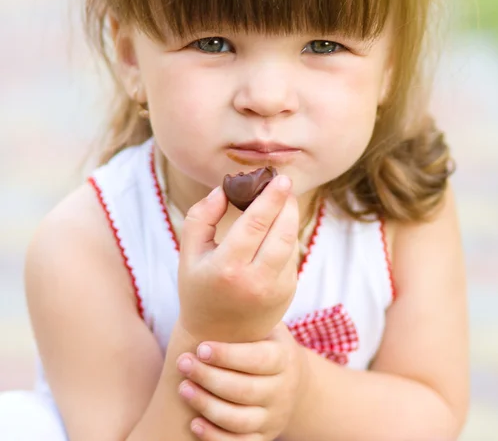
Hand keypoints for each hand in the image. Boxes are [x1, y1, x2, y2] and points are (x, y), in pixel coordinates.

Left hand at [176, 323, 304, 439]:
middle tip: (183, 363)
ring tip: (184, 388)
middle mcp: (283, 390)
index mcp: (285, 358)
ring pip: (239, 420)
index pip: (257, 359)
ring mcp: (274, 417)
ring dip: (206, 405)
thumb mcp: (268, 327)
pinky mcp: (263, 437)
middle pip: (245, 390)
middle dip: (209, 378)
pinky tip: (194, 422)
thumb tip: (221, 287)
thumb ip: (250, 316)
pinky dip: (215, 436)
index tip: (201, 347)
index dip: (227, 355)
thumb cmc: (267, 344)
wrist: (292, 380)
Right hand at [178, 175, 299, 342]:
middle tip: (284, 182)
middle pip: (282, 232)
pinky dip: (287, 236)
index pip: (255, 224)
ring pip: (291, 242)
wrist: (218, 336)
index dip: (270, 198)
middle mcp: (255, 281)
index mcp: (227, 268)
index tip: (280, 178)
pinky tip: (278, 226)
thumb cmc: (199, 288)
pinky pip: (292, 255)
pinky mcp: (288, 292)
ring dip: (290, 217)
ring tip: (282, 199)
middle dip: (287, 203)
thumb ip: (201, 217)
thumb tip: (223, 189)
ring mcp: (276, 289)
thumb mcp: (189, 254)